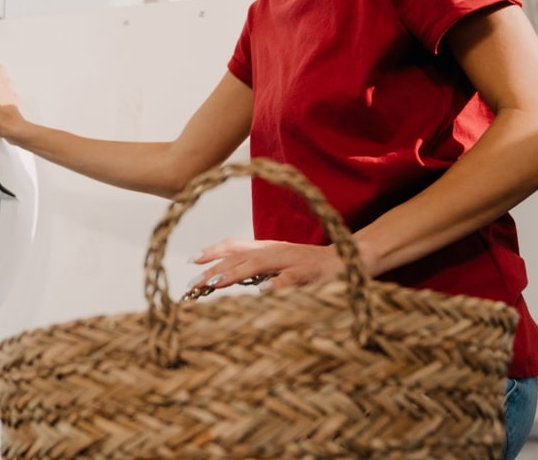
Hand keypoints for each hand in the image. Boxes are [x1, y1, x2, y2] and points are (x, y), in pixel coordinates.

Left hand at [188, 238, 342, 292]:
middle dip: (214, 268)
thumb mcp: (277, 262)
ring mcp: (291, 261)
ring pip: (258, 264)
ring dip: (235, 273)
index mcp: (267, 248)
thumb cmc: (307, 265)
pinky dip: (276, 284)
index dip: (212, 251)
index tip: (191, 260)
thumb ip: (254, 267)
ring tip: (215, 283)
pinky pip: (290, 279)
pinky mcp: (308, 272)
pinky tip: (262, 292)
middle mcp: (275, 251)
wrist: (346, 258)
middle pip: (239, 257)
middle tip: (193, 282)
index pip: (234, 245)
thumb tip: (223, 276)